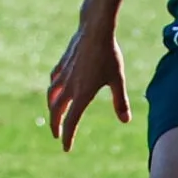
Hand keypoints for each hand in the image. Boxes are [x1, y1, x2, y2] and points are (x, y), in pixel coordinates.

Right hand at [47, 19, 130, 149]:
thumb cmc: (109, 54)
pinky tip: (55, 87)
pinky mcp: (62, 63)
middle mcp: (69, 86)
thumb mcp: (117, 79)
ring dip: (52, 108)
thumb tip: (125, 121)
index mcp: (82, 93)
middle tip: (57, 135)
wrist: (95, 29)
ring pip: (52, 95)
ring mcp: (64, 74)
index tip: (66, 148)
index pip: (71, 121)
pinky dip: (53, 88)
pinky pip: (54, 80)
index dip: (68, 136)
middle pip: (57, 111)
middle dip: (56, 125)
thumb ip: (120, 101)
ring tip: (54, 114)